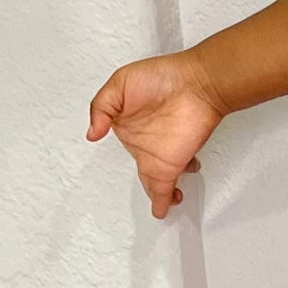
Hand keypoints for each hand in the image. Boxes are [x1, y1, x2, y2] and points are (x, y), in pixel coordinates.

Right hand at [86, 52, 223, 218]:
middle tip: (158, 195)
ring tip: (170, 202)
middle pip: (145, 171)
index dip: (124, 154)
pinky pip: (165, 190)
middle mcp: (145, 143)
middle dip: (152, 184)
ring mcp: (161, 155)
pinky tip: (163, 210)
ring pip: (157, 184)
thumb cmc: (162, 77)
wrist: (196, 83)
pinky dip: (162, 202)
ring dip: (162, 194)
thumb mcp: (119, 84)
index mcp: (128, 126)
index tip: (133, 169)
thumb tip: (92, 134)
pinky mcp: (175, 164)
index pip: (124, 146)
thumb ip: (101, 108)